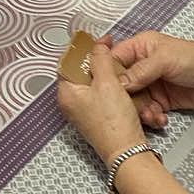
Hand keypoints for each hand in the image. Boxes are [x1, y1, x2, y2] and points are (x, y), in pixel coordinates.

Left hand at [57, 41, 145, 165]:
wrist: (127, 151)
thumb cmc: (114, 123)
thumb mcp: (107, 83)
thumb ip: (101, 59)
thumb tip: (97, 46)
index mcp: (66, 93)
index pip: (68, 62)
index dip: (84, 49)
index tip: (98, 42)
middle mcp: (72, 102)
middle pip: (83, 72)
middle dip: (100, 63)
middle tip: (112, 54)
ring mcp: (84, 110)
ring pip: (96, 84)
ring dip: (110, 76)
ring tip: (121, 72)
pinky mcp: (97, 117)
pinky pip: (104, 96)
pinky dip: (114, 89)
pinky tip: (125, 89)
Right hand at [110, 32, 193, 129]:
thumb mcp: (165, 60)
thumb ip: (140, 71)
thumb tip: (119, 84)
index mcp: (140, 47)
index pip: (114, 58)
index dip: (107, 73)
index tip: (102, 88)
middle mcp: (141, 65)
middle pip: (121, 83)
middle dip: (125, 97)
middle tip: (129, 107)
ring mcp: (149, 84)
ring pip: (132, 100)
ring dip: (139, 110)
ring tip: (149, 115)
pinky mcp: (158, 100)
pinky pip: (146, 110)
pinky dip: (150, 116)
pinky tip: (159, 118)